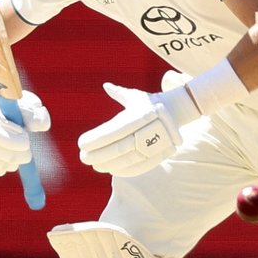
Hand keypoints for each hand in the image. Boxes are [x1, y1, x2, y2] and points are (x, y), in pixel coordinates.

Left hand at [77, 82, 198, 176]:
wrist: (176, 112)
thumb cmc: (149, 103)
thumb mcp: (136, 96)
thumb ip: (119, 93)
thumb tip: (106, 86)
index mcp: (141, 113)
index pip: (113, 130)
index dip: (96, 139)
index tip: (81, 144)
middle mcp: (150, 128)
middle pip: (120, 147)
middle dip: (99, 154)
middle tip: (84, 158)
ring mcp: (158, 143)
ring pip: (130, 158)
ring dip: (110, 164)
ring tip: (96, 165)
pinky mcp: (163, 154)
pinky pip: (142, 165)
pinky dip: (126, 170)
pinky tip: (112, 171)